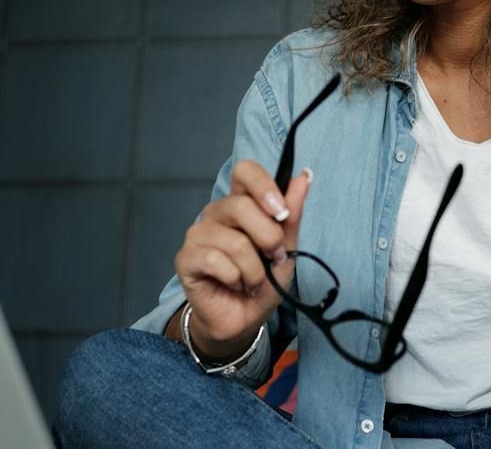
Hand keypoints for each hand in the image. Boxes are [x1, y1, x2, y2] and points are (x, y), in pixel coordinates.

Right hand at [174, 160, 311, 359]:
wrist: (244, 319)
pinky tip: (235, 285)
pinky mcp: (186, 259)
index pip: (245, 171)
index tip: (282, 212)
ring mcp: (198, 234)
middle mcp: (216, 213)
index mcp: (240, 203)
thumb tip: (304, 177)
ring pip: (234, 242)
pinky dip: (236, 279)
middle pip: (241, 206)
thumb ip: (292, 214)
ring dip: (254, 269)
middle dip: (268, 238)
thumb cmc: (263, 281)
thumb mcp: (287, 248)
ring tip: (253, 280)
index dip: (264, 186)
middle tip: (274, 258)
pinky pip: (217, 262)